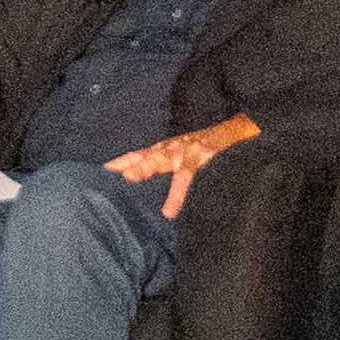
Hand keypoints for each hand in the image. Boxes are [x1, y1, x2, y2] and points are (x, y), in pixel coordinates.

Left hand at [103, 117, 256, 216]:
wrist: (242, 129)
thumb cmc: (211, 147)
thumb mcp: (187, 156)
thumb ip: (169, 168)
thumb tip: (149, 185)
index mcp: (166, 149)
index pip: (136, 155)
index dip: (117, 163)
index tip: (97, 174)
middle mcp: (172, 147)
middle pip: (143, 155)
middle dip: (125, 165)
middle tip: (106, 178)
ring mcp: (187, 150)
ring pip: (162, 158)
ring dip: (145, 167)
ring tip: (131, 179)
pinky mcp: (204, 154)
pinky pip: (187, 176)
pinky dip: (177, 193)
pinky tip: (169, 210)